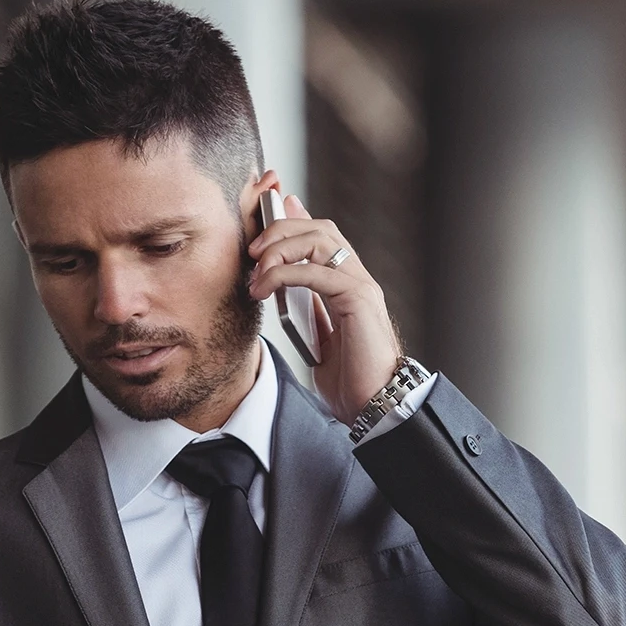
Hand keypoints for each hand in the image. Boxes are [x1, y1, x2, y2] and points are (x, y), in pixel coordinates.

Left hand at [244, 180, 403, 419]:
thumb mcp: (315, 334)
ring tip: (257, 272)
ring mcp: (361, 286)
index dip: (291, 218)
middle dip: (279, 230)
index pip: (321, 233)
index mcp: (347, 283)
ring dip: (280, 249)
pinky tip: (266, 288)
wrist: (372, 406)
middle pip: (319, 228)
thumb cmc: (348, 377)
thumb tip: (280, 284)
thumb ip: (303, 305)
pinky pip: (317, 271)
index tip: (261, 219)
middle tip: (252, 252)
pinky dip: (285, 273)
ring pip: (319, 240)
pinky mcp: (359, 300)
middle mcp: (357, 278)